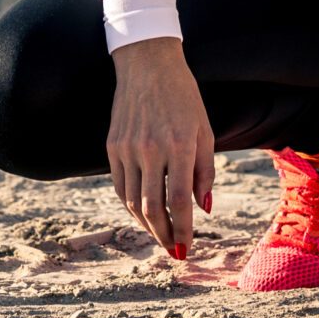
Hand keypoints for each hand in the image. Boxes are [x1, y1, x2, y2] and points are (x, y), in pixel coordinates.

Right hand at [107, 37, 213, 256]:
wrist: (147, 65)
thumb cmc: (184, 98)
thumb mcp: (205, 131)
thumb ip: (206, 172)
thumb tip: (202, 209)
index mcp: (180, 145)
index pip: (180, 200)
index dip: (184, 230)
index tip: (187, 249)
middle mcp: (151, 149)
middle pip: (153, 208)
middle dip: (165, 236)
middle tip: (174, 252)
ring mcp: (128, 148)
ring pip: (134, 202)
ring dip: (147, 226)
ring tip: (161, 236)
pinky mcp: (112, 146)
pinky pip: (121, 187)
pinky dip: (131, 206)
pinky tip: (143, 214)